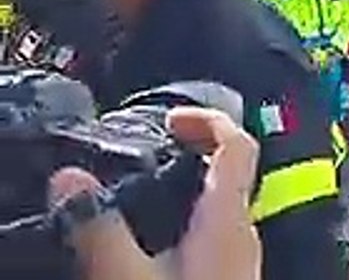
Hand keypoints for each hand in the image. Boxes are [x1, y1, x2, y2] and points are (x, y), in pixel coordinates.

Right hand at [49, 107, 261, 279]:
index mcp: (228, 218)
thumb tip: (71, 180)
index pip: (238, 145)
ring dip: (190, 183)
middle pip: (230, 169)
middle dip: (195, 147)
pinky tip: (157, 235)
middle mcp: (243, 233)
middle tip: (157, 144)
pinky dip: (190, 215)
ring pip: (222, 202)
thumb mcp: (129, 274)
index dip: (209, 118)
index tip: (172, 117)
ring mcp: (241, 257)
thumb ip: (101, 228)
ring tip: (149, 185)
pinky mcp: (230, 276)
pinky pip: (215, 231)